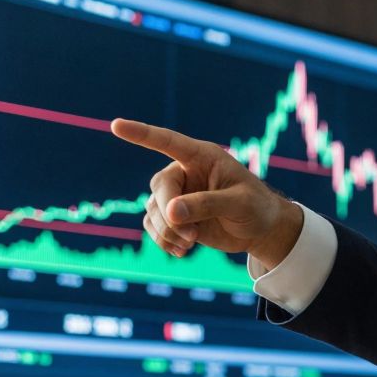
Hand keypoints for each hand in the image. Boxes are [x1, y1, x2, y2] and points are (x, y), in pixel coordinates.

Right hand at [110, 118, 301, 267]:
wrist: (260, 229)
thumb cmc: (256, 208)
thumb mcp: (238, 204)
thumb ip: (206, 204)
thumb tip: (170, 212)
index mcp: (202, 157)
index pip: (168, 141)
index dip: (142, 134)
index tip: (116, 125)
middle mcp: (185, 172)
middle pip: (159, 187)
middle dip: (169, 213)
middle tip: (191, 235)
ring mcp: (177, 194)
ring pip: (153, 210)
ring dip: (167, 231)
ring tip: (191, 243)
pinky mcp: (174, 216)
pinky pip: (153, 226)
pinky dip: (163, 240)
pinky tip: (182, 251)